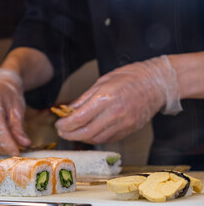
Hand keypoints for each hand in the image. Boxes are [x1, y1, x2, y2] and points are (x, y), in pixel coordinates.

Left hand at [55, 55, 181, 143]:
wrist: (158, 83)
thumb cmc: (131, 77)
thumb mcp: (103, 81)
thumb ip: (85, 98)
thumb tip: (71, 109)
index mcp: (105, 98)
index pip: (79, 118)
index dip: (65, 124)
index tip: (59, 124)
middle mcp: (114, 113)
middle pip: (86, 132)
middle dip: (70, 135)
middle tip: (62, 132)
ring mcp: (123, 124)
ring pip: (97, 138)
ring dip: (82, 138)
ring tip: (73, 133)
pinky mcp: (129, 129)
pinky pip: (108, 139)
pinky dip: (95, 138)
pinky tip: (89, 133)